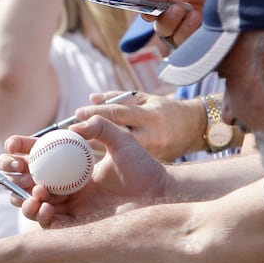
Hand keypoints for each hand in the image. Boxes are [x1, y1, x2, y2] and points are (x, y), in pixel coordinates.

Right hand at [8, 118, 172, 228]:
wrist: (157, 192)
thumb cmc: (142, 165)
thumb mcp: (120, 139)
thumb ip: (98, 126)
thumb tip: (72, 127)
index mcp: (68, 164)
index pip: (36, 155)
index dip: (20, 149)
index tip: (14, 144)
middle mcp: (63, 185)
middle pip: (26, 181)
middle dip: (13, 175)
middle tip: (17, 170)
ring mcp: (68, 206)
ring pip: (32, 204)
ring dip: (24, 198)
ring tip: (35, 192)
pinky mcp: (75, 225)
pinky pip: (49, 223)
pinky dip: (41, 216)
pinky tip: (46, 207)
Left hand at [78, 91, 204, 162]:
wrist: (194, 130)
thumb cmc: (165, 110)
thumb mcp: (145, 98)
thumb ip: (118, 98)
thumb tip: (92, 98)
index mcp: (150, 115)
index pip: (116, 113)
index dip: (95, 113)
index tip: (77, 113)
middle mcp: (152, 135)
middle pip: (112, 136)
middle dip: (88, 134)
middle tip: (69, 132)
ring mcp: (152, 152)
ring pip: (115, 152)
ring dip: (93, 148)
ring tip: (74, 145)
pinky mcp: (150, 164)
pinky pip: (123, 162)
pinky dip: (106, 160)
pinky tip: (90, 159)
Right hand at [143, 0, 224, 46]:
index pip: (156, 10)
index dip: (149, 12)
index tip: (149, 12)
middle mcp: (185, 13)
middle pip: (163, 28)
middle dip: (166, 21)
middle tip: (178, 9)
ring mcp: (198, 26)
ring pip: (176, 39)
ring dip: (181, 28)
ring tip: (196, 14)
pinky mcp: (212, 35)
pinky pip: (194, 45)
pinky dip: (193, 36)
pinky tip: (202, 22)